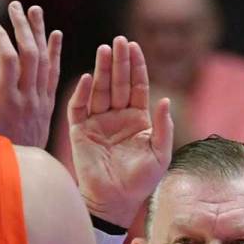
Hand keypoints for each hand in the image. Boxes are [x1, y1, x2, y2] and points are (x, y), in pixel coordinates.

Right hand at [0, 1, 61, 148]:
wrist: (19, 180)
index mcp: (7, 103)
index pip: (7, 59)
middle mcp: (28, 100)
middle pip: (29, 54)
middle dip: (21, 27)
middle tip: (14, 5)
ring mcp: (41, 104)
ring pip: (45, 60)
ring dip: (40, 33)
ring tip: (34, 10)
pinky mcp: (49, 108)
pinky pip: (55, 76)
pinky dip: (56, 53)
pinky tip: (55, 35)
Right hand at [68, 37, 172, 226]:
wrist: (115, 202)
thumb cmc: (140, 182)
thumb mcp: (160, 154)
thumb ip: (163, 127)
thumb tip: (165, 99)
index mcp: (137, 119)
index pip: (136, 86)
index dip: (136, 66)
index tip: (135, 46)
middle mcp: (116, 117)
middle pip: (117, 83)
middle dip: (118, 62)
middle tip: (118, 41)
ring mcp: (97, 123)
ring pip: (98, 90)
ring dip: (100, 70)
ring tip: (103, 50)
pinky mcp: (79, 132)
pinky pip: (78, 108)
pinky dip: (81, 93)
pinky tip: (87, 78)